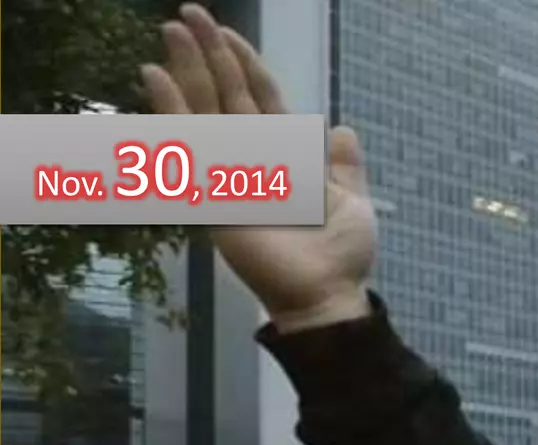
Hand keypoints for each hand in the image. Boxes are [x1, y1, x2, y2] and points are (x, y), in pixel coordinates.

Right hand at [141, 6, 375, 331]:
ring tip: (171, 31)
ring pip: (205, 109)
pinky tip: (154, 76)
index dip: (245, 63)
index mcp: (287, 156)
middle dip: (207, 54)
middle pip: (226, 94)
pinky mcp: (212, 190)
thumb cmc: (341, 254)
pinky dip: (171, 109)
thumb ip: (344, 166)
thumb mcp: (352, 201)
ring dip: (187, 70)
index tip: (225, 32)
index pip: (261, 97)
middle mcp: (252, 158)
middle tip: (187, 13)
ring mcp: (229, 171)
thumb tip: (343, 129)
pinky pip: (189, 143)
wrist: (328, 293)